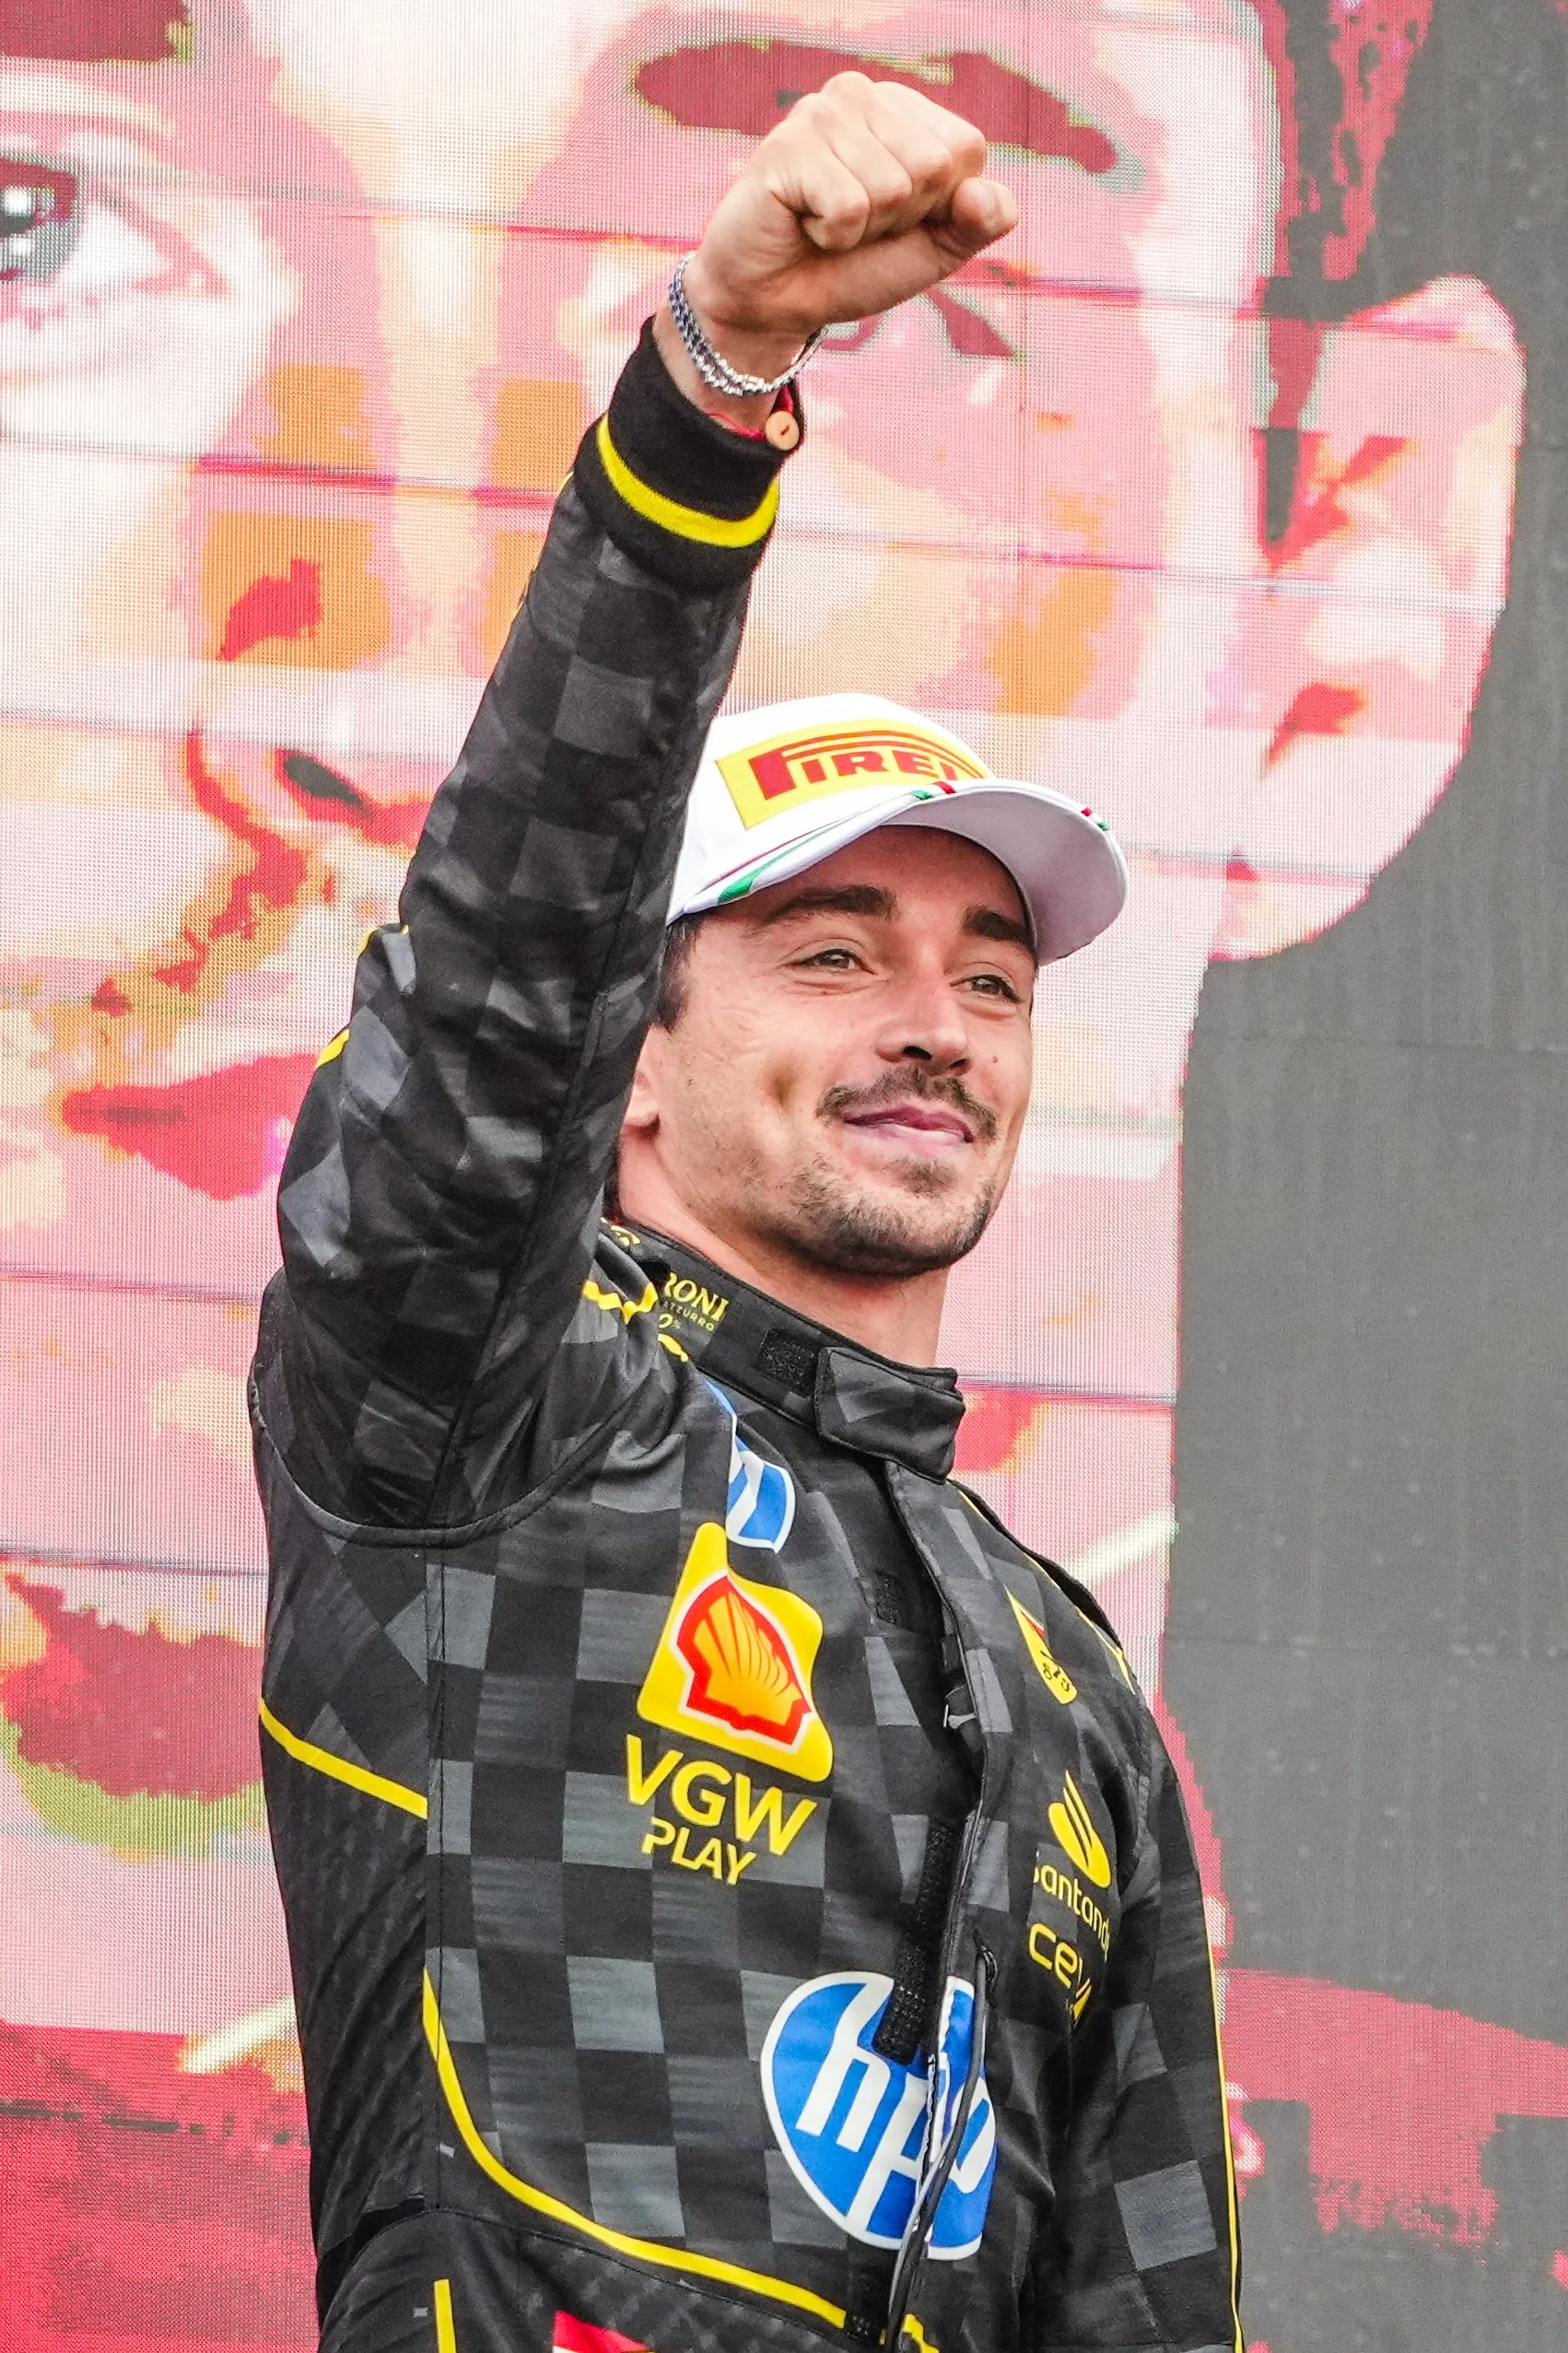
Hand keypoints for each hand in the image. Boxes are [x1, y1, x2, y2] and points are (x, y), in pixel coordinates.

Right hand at [657, 73, 1016, 421]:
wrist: (774, 305)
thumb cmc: (851, 269)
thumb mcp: (932, 251)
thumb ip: (979, 223)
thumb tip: (986, 196)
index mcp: (904, 110)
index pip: (967, 149)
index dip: (940, 206)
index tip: (895, 220)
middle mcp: (864, 96)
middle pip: (933, 166)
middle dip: (902, 219)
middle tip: (856, 226)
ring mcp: (822, 113)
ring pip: (891, 188)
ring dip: (862, 231)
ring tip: (826, 226)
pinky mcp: (787, 145)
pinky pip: (848, 207)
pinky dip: (831, 237)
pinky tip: (803, 224)